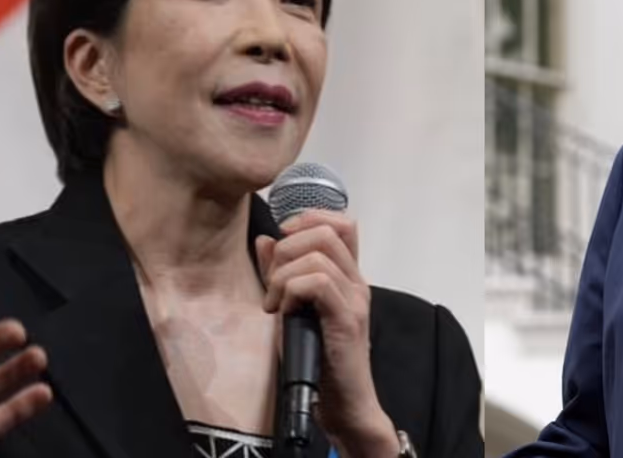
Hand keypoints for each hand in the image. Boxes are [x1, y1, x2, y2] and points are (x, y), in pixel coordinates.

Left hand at [255, 212, 398, 457]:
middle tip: (273, 282)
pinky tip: (284, 313)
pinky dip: (292, 291)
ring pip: (318, 256)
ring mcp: (355, 299)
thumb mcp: (293, 308)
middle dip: (287, 248)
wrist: (344, 403)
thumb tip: (265, 239)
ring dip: (284, 275)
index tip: (281, 242)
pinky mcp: (347, 320)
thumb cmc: (318, 360)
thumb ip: (281, 273)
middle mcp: (358, 282)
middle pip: (327, 230)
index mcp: (348, 276)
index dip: (308, 219)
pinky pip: (317, 283)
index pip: (341, 222)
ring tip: (275, 303)